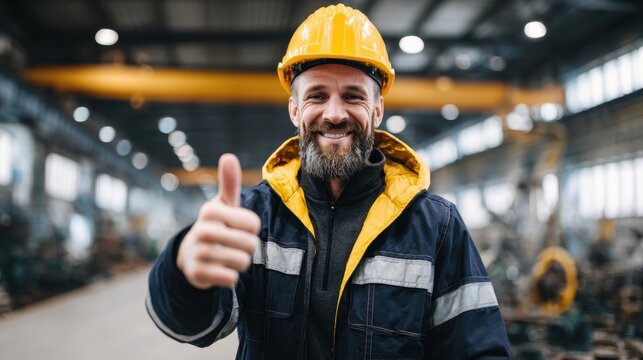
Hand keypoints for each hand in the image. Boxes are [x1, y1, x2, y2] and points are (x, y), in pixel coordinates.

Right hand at [177, 154, 259, 288]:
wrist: (190, 255)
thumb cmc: (216, 225)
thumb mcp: (223, 204)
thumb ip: (229, 183)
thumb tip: (228, 156)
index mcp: (210, 211)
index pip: (254, 224)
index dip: (251, 228)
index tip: (238, 227)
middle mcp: (202, 230)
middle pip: (250, 244)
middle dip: (247, 247)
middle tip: (232, 244)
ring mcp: (198, 253)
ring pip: (242, 262)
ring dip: (239, 262)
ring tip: (226, 256)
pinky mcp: (198, 274)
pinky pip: (231, 279)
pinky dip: (230, 277)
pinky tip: (219, 269)